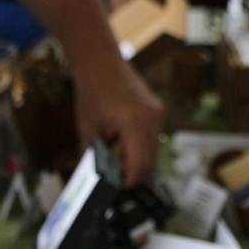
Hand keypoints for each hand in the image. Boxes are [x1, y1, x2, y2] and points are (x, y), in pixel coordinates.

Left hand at [73, 55, 165, 184]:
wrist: (100, 62)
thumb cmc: (92, 93)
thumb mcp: (89, 132)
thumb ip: (97, 159)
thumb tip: (102, 183)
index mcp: (135, 123)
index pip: (139, 166)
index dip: (127, 181)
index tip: (115, 186)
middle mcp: (153, 119)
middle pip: (148, 162)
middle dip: (131, 171)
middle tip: (111, 170)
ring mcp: (159, 114)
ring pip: (152, 152)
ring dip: (135, 158)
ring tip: (113, 148)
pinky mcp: (158, 111)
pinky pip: (152, 138)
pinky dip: (138, 146)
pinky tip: (120, 137)